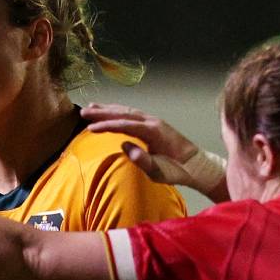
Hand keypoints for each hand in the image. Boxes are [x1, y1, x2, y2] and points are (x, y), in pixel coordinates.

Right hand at [82, 104, 227, 200]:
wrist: (196, 165)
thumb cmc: (178, 171)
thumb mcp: (160, 172)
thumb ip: (143, 160)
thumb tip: (125, 146)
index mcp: (153, 131)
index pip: (125, 125)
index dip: (106, 126)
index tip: (89, 129)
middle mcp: (152, 121)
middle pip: (123, 113)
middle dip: (102, 112)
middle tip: (83, 112)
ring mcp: (154, 121)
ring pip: (127, 111)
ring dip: (109, 108)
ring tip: (91, 107)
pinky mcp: (154, 124)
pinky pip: (132, 114)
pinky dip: (119, 111)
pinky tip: (111, 112)